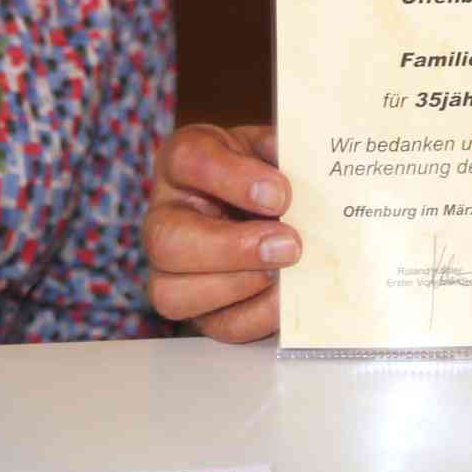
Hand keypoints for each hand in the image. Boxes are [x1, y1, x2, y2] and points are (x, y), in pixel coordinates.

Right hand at [143, 122, 299, 341]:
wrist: (272, 207)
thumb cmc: (268, 173)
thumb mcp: (274, 147)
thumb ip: (286, 153)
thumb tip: (306, 171)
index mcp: (183, 161)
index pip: (188, 160)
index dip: (233, 178)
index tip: (280, 193)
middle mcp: (165, 215)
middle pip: (165, 239)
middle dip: (232, 248)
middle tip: (289, 244)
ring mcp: (170, 269)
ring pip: (172, 293)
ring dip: (239, 286)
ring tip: (285, 272)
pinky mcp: (199, 308)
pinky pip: (215, 325)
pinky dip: (257, 314)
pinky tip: (286, 295)